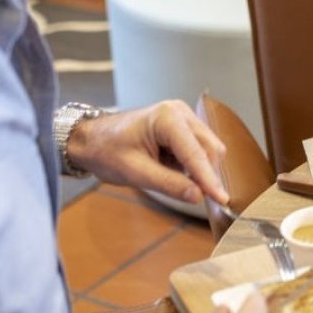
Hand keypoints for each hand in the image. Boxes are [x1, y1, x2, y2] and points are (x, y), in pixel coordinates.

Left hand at [69, 102, 227, 204]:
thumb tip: (198, 196)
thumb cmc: (106, 151)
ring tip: (175, 182)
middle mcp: (180, 112)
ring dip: (200, 170)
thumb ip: (168, 184)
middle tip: (200, 200)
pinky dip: (193, 166)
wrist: (91, 140)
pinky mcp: (183, 127)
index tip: (221, 199)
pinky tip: (173, 172)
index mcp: (167, 118)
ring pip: (208, 149)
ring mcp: (183, 118)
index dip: (209, 179)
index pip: (196, 153)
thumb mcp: (135, 173)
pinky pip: (199, 149)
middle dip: (207, 174)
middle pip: (209, 148)